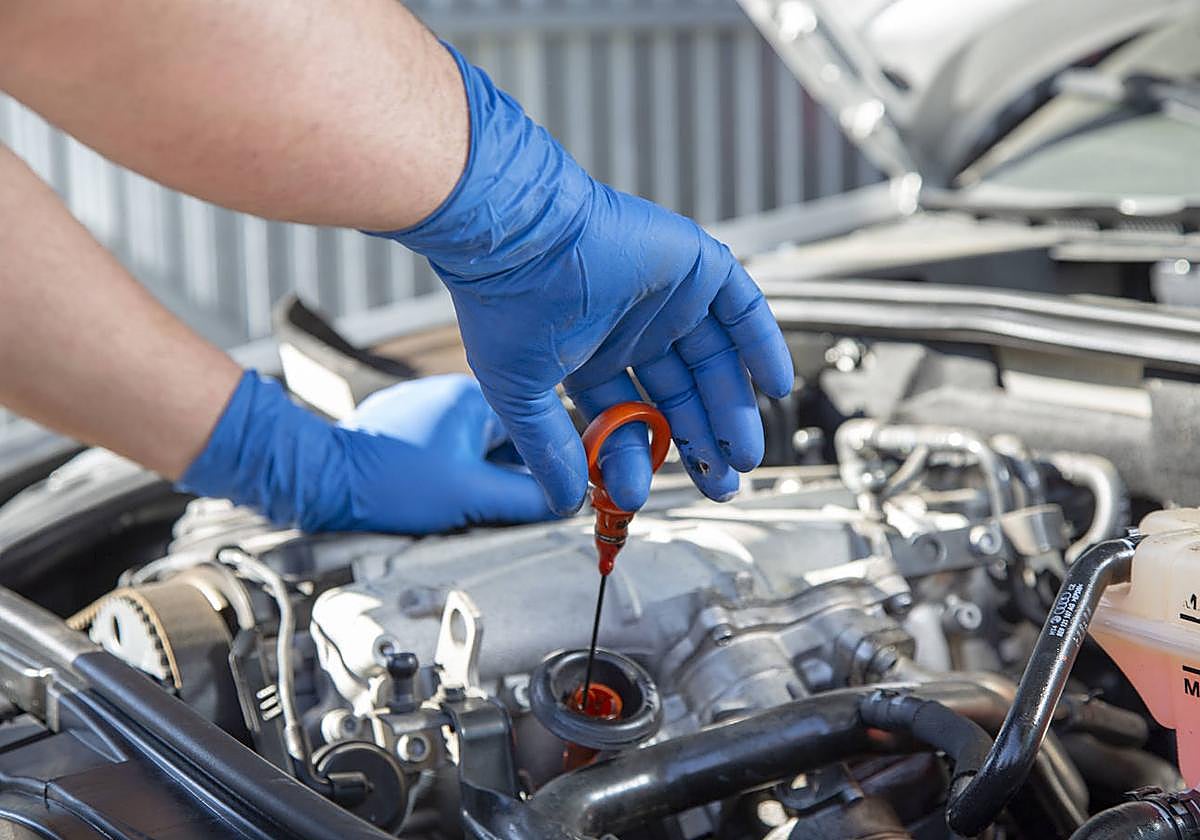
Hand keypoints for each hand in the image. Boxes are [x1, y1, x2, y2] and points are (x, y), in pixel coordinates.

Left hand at [179, 372, 553, 532]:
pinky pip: (447, 454)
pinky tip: (436, 498)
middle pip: (508, 445)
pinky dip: (450, 477)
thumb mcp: (470, 497)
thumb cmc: (390, 484)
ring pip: (477, 453)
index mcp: (475, 398)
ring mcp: (426, 410)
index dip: (549, 467)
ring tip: (461, 506)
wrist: (319, 481)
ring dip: (478, 482)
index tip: (559, 494)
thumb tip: (571, 501)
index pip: (535, 430)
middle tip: (500, 510)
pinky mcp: (404, 430)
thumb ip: (527, 500)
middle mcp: (452, 396)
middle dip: (507, 480)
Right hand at [378, 44, 793, 515]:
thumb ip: (549, 448)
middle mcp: (631, 326)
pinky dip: (763, 346)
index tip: (646, 491)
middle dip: (701, 442)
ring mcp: (666, 297)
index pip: (628, 413)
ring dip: (733, 409)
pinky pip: (743, 310)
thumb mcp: (522, 393)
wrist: (519, 235)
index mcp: (590, 353)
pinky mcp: (695, 265)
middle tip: (721, 483)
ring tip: (746, 455)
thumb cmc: (506, 302)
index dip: (639, 454)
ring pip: (714, 362)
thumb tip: (566, 503)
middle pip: (680, 395)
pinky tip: (775, 388)